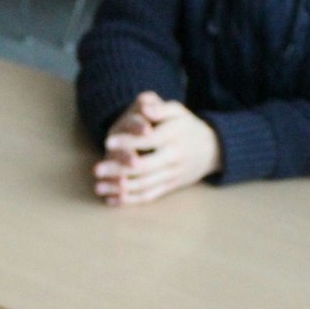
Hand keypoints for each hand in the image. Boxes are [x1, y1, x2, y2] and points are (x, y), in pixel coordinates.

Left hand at [92, 92, 222, 206]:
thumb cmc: (187, 126)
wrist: (213, 149)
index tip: (108, 142)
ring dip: (120, 189)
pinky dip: (130, 200)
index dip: (128, 141)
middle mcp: (173, 158)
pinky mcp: (170, 187)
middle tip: (97, 169)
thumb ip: (160, 108)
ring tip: (98, 187)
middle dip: (118, 169)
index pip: (149, 140)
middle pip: (144, 167)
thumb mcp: (177, 111)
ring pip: (144, 185)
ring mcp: (172, 175)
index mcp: (173, 136)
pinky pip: (149, 196)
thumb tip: (144, 108)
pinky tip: (112, 200)